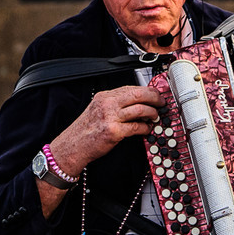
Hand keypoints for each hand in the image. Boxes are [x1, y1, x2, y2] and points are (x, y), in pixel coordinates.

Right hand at [48, 86, 162, 177]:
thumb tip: (136, 103)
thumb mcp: (97, 110)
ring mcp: (110, 117)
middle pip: (138, 94)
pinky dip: (145, 128)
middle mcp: (107, 104)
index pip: (130, 88)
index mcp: (104, 97)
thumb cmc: (85, 131)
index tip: (155, 94)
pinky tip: (147, 129)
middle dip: (154, 97)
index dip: (147, 90)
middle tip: (161, 102)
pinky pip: (136, 127)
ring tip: (154, 116)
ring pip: (140, 109)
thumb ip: (115, 105)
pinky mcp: (114, 132)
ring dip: (152, 113)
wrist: (72, 147)